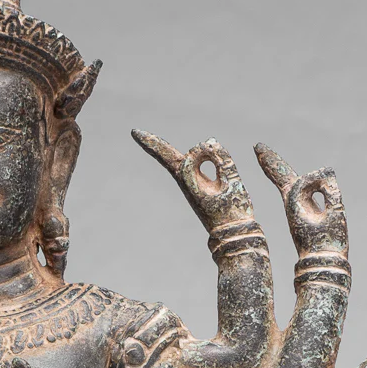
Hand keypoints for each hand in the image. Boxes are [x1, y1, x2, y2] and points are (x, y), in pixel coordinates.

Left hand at [132, 131, 253, 231]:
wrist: (232, 234)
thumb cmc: (232, 211)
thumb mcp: (230, 183)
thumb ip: (221, 159)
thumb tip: (208, 142)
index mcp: (189, 182)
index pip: (168, 157)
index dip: (153, 143)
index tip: (134, 132)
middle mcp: (184, 181)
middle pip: (167, 157)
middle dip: (153, 144)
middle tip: (134, 132)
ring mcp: (189, 184)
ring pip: (186, 159)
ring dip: (201, 154)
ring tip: (220, 178)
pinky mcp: (196, 186)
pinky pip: (193, 166)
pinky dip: (200, 158)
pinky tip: (204, 156)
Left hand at [255, 143, 347, 255]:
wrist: (321, 262)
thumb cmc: (328, 241)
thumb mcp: (333, 214)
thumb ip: (329, 191)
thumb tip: (323, 172)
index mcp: (295, 203)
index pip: (285, 177)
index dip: (275, 162)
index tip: (259, 148)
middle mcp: (290, 203)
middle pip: (281, 177)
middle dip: (271, 162)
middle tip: (258, 147)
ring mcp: (294, 208)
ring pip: (287, 183)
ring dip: (278, 169)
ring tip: (265, 155)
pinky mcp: (300, 213)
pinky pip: (295, 192)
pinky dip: (290, 182)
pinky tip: (289, 179)